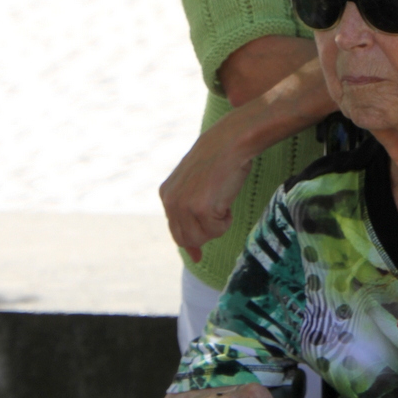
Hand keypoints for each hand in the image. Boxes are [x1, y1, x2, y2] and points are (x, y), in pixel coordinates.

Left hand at [160, 120, 253, 262]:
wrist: (231, 141)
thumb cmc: (219, 160)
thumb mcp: (196, 186)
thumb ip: (189, 214)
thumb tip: (194, 256)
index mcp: (166, 195)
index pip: (175, 231)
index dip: (191, 240)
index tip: (198, 253)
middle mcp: (170, 202)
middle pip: (186, 239)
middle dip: (206, 232)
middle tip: (220, 213)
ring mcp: (184, 206)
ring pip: (201, 238)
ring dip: (217, 226)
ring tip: (223, 202)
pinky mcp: (200, 209)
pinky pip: (217, 230)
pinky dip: (227, 220)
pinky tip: (227, 199)